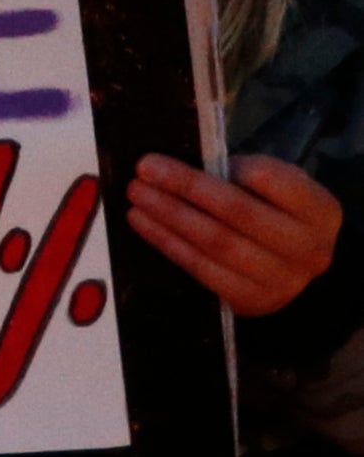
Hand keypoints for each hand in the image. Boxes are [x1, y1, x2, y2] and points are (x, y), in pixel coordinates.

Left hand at [125, 151, 339, 316]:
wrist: (290, 268)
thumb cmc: (275, 213)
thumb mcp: (276, 187)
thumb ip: (242, 173)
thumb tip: (182, 165)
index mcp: (320, 210)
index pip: (273, 181)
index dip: (231, 167)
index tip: (197, 155)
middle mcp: (309, 248)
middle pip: (239, 212)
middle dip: (186, 187)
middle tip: (144, 169)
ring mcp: (282, 280)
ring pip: (216, 243)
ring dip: (169, 216)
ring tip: (137, 195)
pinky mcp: (251, 301)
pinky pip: (201, 269)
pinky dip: (167, 242)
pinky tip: (142, 222)